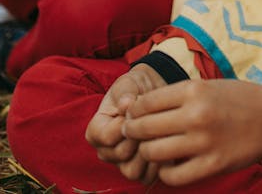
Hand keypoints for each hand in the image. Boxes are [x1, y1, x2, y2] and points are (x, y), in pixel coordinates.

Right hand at [85, 63, 165, 184]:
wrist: (152, 92)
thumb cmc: (135, 87)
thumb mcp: (127, 83)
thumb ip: (124, 93)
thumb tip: (126, 104)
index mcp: (96, 131)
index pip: (105, 137)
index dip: (123, 124)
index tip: (135, 109)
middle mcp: (106, 151)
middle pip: (121, 155)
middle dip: (139, 135)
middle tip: (151, 119)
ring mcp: (122, 163)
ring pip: (133, 171)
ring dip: (149, 151)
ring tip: (158, 131)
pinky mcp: (140, 171)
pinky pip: (148, 177)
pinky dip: (158, 163)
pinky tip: (165, 143)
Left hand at [122, 78, 261, 185]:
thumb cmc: (238, 98)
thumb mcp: (206, 84)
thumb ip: (176, 95)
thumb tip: (141, 107)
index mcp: (193, 90)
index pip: (146, 102)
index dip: (133, 109)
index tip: (132, 114)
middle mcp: (195, 115)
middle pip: (144, 127)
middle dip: (133, 130)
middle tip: (133, 132)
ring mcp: (203, 143)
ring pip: (153, 152)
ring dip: (147, 151)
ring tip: (151, 148)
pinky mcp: (211, 166)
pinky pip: (173, 176)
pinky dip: (165, 172)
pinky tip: (170, 164)